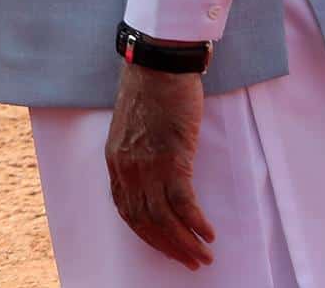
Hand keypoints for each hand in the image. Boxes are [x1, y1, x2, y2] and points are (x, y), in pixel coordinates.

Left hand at [105, 60, 214, 269]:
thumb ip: (137, 154)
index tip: (165, 247)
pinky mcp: (172, 157)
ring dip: (185, 242)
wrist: (158, 64)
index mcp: (116, 161)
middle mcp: (127, 168)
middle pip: (145, 221)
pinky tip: (208, 233)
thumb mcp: (132, 127)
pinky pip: (183, 202)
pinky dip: (196, 222)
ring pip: (164, 218)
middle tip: (189, 261)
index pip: (126, 211)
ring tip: (203, 255)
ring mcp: (148, 165)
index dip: (147, 235)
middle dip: (168, 246)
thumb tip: (153, 176)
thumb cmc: (150, 89)